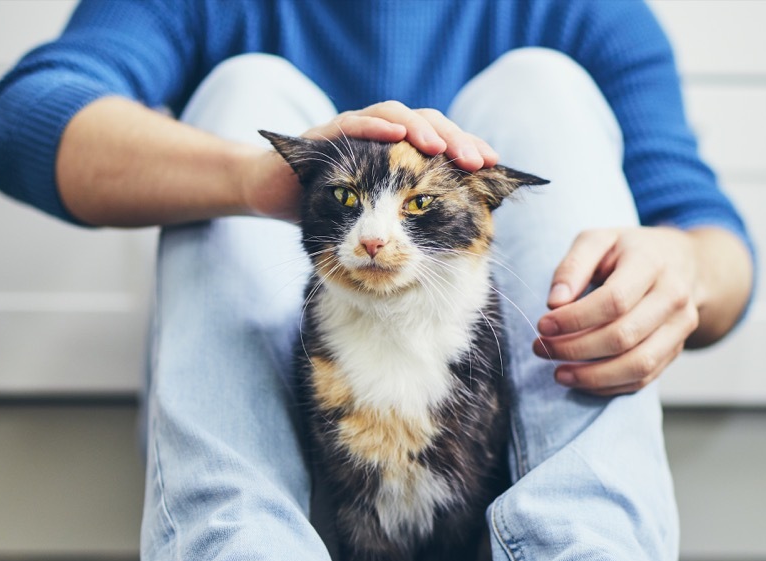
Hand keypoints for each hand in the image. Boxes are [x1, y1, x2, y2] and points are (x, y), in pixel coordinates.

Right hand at [244, 101, 498, 221]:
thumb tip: (462, 239)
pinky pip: (350, 123)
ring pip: (394, 116)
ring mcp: (352, 130)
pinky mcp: (323, 135)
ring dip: (419, 129)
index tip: (493, 165)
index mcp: (397, 154)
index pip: (440, 142)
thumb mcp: (375, 225)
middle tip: (475, 159)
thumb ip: (407, 227)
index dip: (466, 149)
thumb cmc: (328, 211)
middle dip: (453, 139)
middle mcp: (380, 136)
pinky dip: (373, 125)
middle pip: (426, 124)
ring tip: (439, 147)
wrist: (272, 195)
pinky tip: (393, 133)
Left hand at [533, 227, 700, 395]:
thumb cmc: (629, 252)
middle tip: (542, 349)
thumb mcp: (598, 241)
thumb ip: (573, 266)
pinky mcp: (677, 349)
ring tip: (559, 373)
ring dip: (593, 376)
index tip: (543, 325)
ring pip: (638, 365)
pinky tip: (582, 380)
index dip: (574, 319)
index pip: (613, 301)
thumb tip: (555, 302)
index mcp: (651, 263)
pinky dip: (609, 386)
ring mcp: (680, 326)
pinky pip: (645, 378)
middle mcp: (673, 296)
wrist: (683, 263)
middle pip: (623, 336)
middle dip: (575, 349)